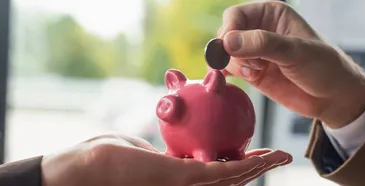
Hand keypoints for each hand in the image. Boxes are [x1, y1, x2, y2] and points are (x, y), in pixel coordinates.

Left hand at [41, 134, 291, 185]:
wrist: (83, 168)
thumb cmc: (103, 158)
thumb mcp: (139, 150)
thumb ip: (159, 153)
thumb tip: (165, 149)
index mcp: (176, 179)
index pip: (215, 173)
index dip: (238, 167)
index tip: (253, 156)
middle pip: (229, 180)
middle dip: (256, 169)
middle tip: (279, 156)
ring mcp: (184, 185)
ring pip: (231, 179)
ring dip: (258, 168)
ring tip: (281, 156)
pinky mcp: (181, 178)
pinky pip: (221, 172)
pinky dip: (246, 166)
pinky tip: (262, 158)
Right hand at [217, 1, 364, 128]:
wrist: (335, 97)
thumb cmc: (325, 67)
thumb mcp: (296, 52)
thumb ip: (262, 44)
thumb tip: (228, 42)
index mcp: (272, 14)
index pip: (236, 15)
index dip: (229, 30)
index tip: (229, 48)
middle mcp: (260, 30)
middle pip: (226, 34)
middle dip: (230, 50)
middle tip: (249, 64)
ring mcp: (255, 53)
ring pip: (226, 54)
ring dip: (234, 64)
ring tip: (256, 72)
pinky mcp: (252, 72)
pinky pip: (230, 70)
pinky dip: (228, 75)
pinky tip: (238, 80)